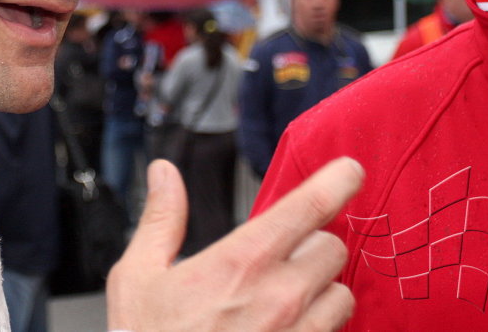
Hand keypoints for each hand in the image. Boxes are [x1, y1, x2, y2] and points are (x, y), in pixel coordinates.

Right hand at [106, 157, 362, 330]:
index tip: (349, 171)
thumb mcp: (138, 278)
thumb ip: (161, 219)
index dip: (339, 180)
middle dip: (313, 246)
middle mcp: (280, 298)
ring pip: (342, 295)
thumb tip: (164, 174)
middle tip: (283, 260)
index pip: (311, 205)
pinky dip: (318, 329)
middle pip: (333, 247)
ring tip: (285, 303)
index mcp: (241, 263)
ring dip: (322, 292)